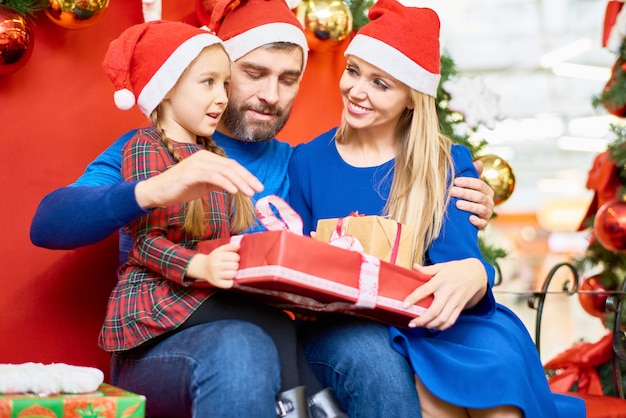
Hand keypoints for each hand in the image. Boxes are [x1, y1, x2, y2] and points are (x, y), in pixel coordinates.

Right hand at [135, 150, 263, 208]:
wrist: (157, 192)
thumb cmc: (180, 188)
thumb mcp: (204, 184)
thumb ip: (218, 182)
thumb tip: (235, 185)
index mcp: (207, 158)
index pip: (232, 165)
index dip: (247, 175)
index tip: (258, 186)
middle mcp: (203, 157)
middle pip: (231, 166)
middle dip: (247, 178)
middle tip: (259, 189)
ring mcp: (197, 163)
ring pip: (225, 171)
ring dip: (240, 182)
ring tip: (250, 193)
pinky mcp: (191, 172)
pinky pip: (213, 177)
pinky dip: (226, 183)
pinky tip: (234, 192)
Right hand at [186, 242, 241, 287]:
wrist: (203, 268)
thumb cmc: (214, 258)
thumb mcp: (220, 250)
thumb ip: (230, 246)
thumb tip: (238, 246)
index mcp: (217, 256)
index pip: (235, 257)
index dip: (236, 257)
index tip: (232, 258)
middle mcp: (215, 266)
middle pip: (235, 266)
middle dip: (235, 265)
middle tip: (230, 265)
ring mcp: (216, 275)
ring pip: (233, 274)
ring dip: (233, 273)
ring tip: (228, 271)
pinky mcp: (216, 283)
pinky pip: (229, 284)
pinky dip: (230, 282)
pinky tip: (227, 278)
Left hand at [402, 259, 487, 330]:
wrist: (477, 274)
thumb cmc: (456, 269)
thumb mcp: (442, 266)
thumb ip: (427, 269)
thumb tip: (414, 267)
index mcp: (440, 280)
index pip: (425, 290)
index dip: (413, 298)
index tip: (404, 306)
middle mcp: (448, 292)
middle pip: (434, 310)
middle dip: (421, 320)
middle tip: (411, 323)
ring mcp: (455, 301)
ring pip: (443, 318)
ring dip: (430, 325)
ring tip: (420, 326)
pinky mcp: (460, 307)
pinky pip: (451, 320)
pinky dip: (442, 327)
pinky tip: (433, 327)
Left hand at [450, 160, 493, 229]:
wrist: (467, 216)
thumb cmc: (468, 197)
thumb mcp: (470, 186)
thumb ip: (473, 175)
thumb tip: (478, 162)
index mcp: (487, 191)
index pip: (480, 184)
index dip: (468, 182)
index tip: (455, 181)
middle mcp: (489, 202)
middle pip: (479, 196)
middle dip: (465, 193)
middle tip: (452, 191)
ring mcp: (487, 213)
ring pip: (480, 208)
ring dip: (469, 206)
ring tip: (457, 204)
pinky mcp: (483, 224)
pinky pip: (482, 223)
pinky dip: (477, 221)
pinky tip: (469, 219)